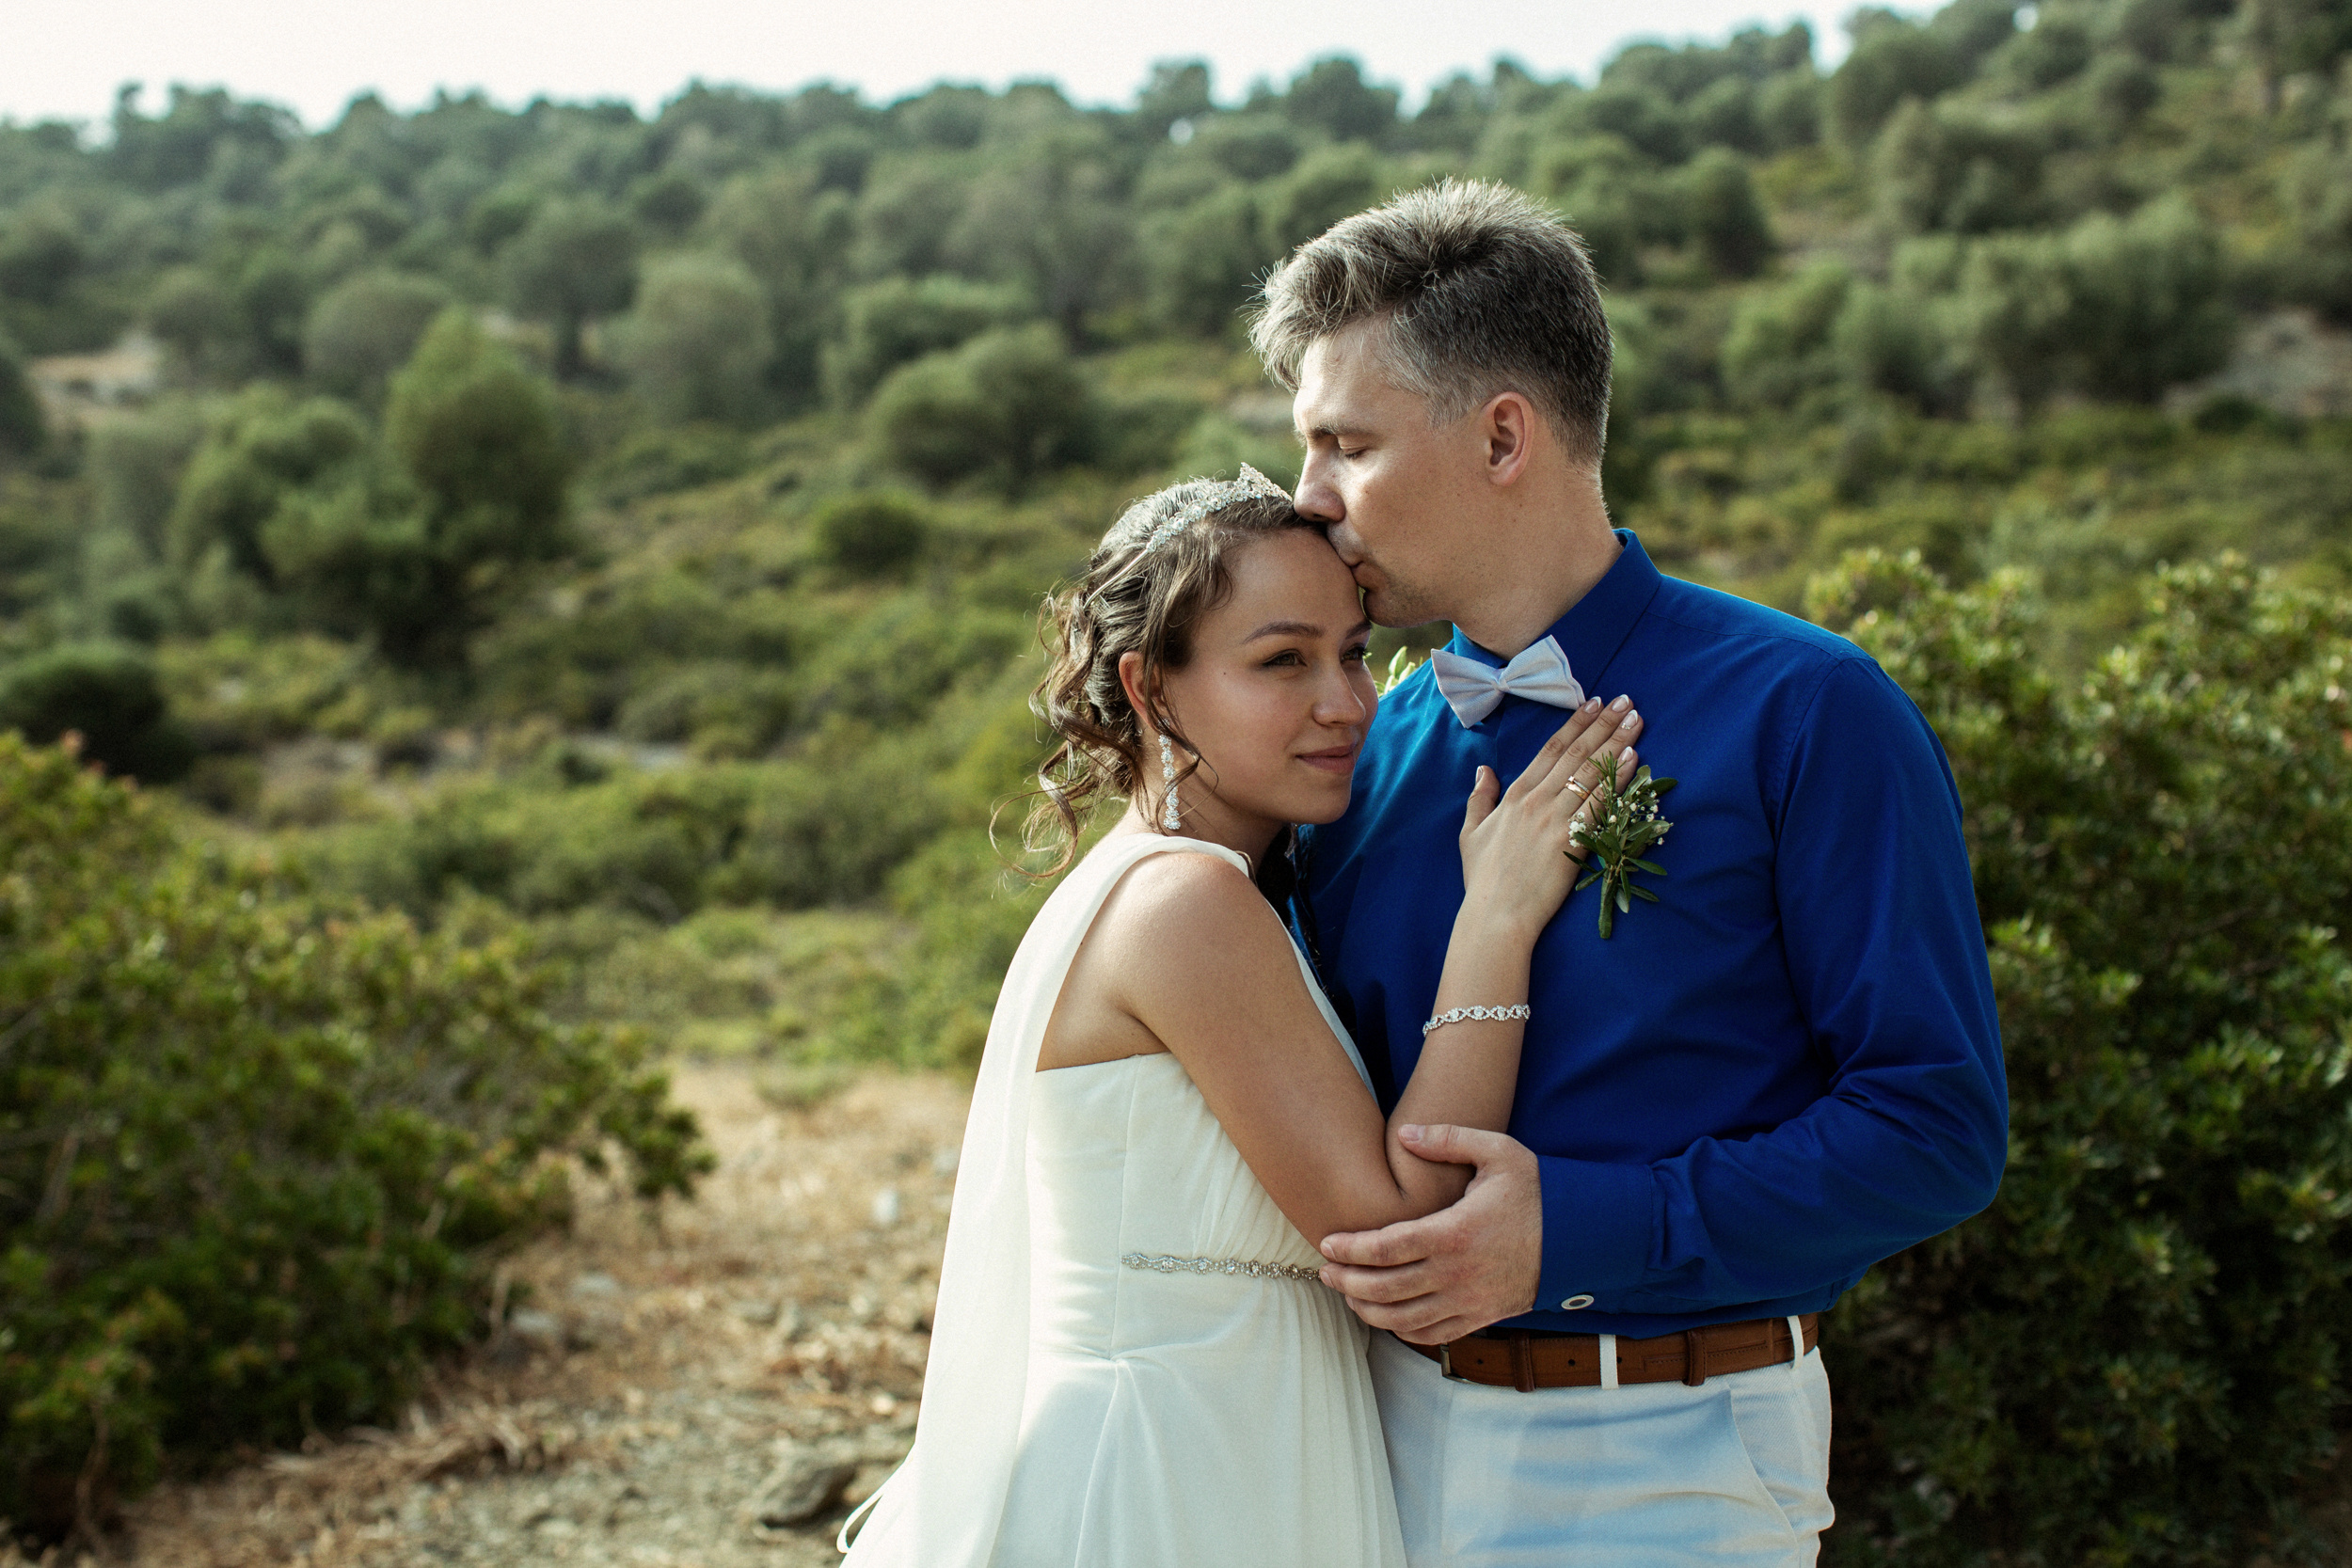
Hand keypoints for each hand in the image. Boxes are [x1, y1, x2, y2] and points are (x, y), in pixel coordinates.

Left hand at [1315, 1123, 1542, 1343]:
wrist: (1581, 1237)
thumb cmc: (1535, 1191)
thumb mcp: (1497, 1151)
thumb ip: (1448, 1138)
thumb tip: (1404, 1133)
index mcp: (1455, 1232)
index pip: (1388, 1247)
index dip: (1352, 1248)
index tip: (1327, 1243)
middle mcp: (1458, 1273)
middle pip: (1387, 1288)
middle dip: (1348, 1283)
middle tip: (1324, 1272)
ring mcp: (1470, 1301)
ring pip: (1404, 1318)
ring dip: (1368, 1310)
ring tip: (1346, 1295)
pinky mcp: (1481, 1316)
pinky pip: (1433, 1334)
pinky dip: (1402, 1330)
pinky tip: (1385, 1316)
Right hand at [1457, 697, 1642, 933]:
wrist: (1495, 915)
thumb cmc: (1483, 880)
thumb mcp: (1470, 833)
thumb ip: (1479, 798)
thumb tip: (1484, 770)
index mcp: (1514, 795)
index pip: (1550, 749)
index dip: (1575, 724)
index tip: (1594, 702)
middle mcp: (1536, 800)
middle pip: (1576, 753)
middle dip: (1603, 724)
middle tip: (1627, 702)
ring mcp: (1554, 819)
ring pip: (1590, 772)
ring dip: (1617, 742)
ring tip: (1636, 720)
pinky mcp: (1572, 841)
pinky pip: (1599, 803)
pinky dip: (1618, 779)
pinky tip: (1634, 759)